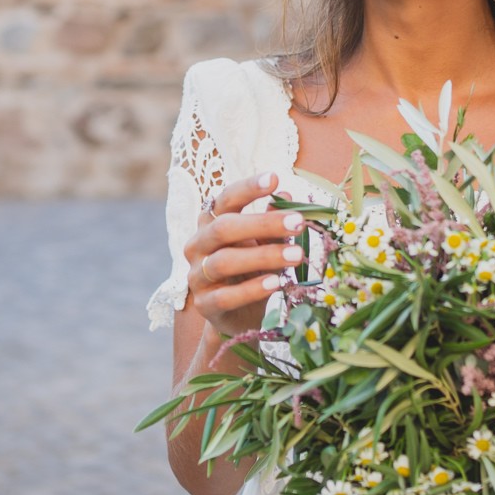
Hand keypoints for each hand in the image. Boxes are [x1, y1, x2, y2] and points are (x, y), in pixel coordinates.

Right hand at [184, 171, 305, 339]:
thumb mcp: (264, 246)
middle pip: (224, 228)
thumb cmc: (251, 273)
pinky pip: (226, 296)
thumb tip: (286, 194)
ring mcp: (197, 276)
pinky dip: (252, 289)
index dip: (248, 188)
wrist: (239, 317)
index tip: (274, 178)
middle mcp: (198, 246)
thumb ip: (272, 225)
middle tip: (298, 222)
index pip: (225, 199)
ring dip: (263, 256)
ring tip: (296, 255)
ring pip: (224, 261)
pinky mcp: (205, 305)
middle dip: (263, 223)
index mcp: (210, 224)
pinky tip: (276, 283)